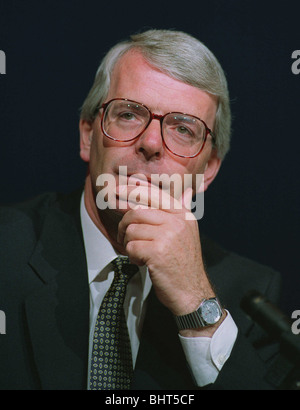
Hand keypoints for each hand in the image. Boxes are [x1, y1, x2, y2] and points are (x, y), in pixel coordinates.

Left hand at [116, 182, 215, 319]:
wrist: (192, 292)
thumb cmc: (184, 262)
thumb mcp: (187, 232)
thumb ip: (183, 211)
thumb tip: (190, 190)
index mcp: (183, 214)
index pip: (153, 194)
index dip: (133, 190)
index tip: (118, 189)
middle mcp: (177, 221)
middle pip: (137, 212)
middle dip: (125, 226)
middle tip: (125, 238)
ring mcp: (167, 236)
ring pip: (132, 230)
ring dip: (130, 244)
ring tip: (141, 254)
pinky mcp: (157, 252)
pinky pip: (131, 247)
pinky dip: (132, 257)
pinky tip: (143, 263)